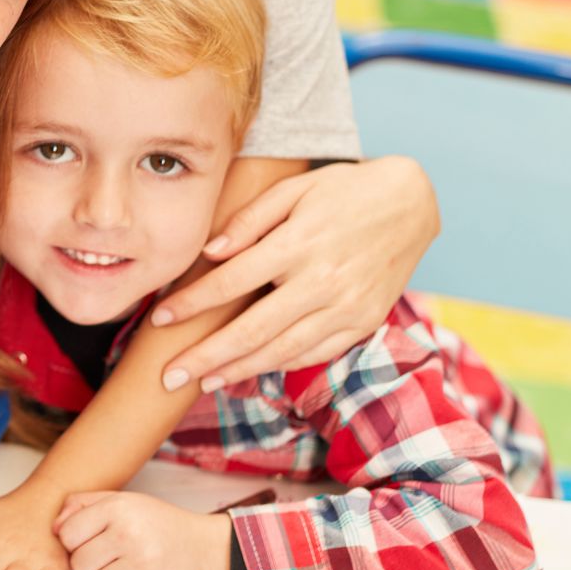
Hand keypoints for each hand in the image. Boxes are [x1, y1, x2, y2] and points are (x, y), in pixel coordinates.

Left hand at [54, 491, 229, 569]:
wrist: (203, 550)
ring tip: (128, 569)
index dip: (75, 541)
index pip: (68, 535)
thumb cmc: (156, 524)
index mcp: (119, 509)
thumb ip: (83, 504)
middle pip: (79, 565)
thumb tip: (54, 527)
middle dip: (91, 563)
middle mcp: (130, 536)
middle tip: (112, 556)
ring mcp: (142, 568)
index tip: (92, 540)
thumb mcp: (123, 501)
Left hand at [156, 156, 437, 389]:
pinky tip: (250, 370)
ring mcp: (347, 307)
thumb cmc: (343, 189)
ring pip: (283, 350)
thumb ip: (249, 220)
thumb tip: (209, 254)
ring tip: (203, 381)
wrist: (411, 202)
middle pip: (252, 330)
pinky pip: (315, 352)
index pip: (231, 281)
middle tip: (169, 376)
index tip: (159, 317)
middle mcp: (324, 281)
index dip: (192, 303)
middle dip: (206, 356)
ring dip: (238, 369)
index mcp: (300, 243)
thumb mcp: (294, 188)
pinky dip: (280, 365)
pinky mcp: (364, 322)